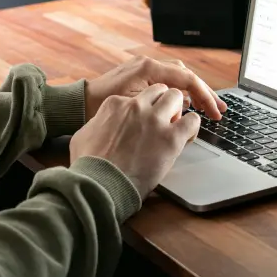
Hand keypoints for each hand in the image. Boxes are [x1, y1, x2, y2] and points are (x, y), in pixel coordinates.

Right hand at [70, 84, 199, 198]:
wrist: (99, 185)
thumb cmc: (89, 166)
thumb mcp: (84, 136)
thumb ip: (98, 123)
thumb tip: (102, 124)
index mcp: (115, 103)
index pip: (139, 96)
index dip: (145, 109)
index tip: (145, 122)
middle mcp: (136, 106)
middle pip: (160, 90)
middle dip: (164, 103)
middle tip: (163, 120)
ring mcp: (155, 120)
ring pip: (176, 97)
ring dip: (178, 110)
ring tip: (175, 126)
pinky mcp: (171, 137)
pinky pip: (192, 120)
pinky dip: (192, 127)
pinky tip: (186, 137)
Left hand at [84, 56, 225, 121]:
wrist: (77, 105)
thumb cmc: (99, 108)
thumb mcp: (132, 108)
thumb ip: (160, 105)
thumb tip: (184, 110)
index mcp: (148, 69)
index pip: (187, 79)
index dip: (205, 96)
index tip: (214, 112)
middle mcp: (148, 65)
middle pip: (186, 76)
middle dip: (205, 93)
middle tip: (219, 110)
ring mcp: (145, 70)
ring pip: (179, 78)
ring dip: (194, 93)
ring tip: (206, 109)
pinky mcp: (141, 78)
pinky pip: (168, 83)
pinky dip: (180, 93)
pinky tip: (185, 107)